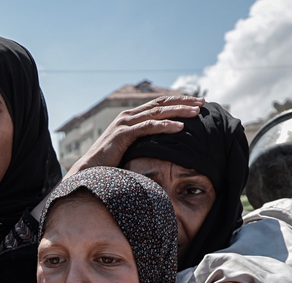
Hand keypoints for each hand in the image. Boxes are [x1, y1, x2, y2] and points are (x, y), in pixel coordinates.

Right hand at [67, 95, 204, 176]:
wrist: (88, 172)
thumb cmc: (108, 165)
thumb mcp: (129, 150)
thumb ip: (142, 143)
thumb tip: (160, 149)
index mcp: (130, 118)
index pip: (158, 105)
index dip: (178, 102)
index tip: (196, 103)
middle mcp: (127, 116)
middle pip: (160, 104)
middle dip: (183, 101)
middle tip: (202, 102)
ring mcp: (124, 124)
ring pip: (157, 113)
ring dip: (179, 111)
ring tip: (196, 112)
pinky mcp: (122, 135)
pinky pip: (148, 127)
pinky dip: (165, 126)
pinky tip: (180, 127)